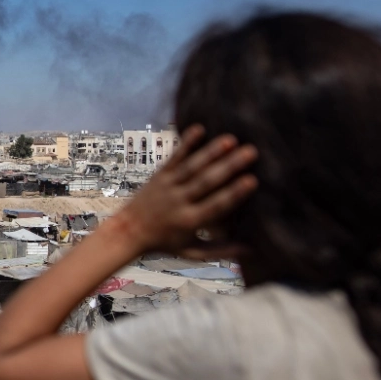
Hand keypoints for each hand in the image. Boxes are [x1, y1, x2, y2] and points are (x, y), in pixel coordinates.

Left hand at [113, 125, 257, 258]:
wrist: (128, 231)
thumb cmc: (165, 243)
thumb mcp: (192, 251)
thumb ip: (221, 250)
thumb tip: (253, 249)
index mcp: (190, 221)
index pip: (215, 206)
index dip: (234, 193)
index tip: (252, 180)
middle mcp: (179, 202)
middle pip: (206, 182)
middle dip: (229, 166)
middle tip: (251, 152)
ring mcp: (168, 186)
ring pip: (192, 167)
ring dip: (211, 152)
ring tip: (231, 139)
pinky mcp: (159, 175)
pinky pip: (174, 157)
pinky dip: (186, 143)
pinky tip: (200, 128)